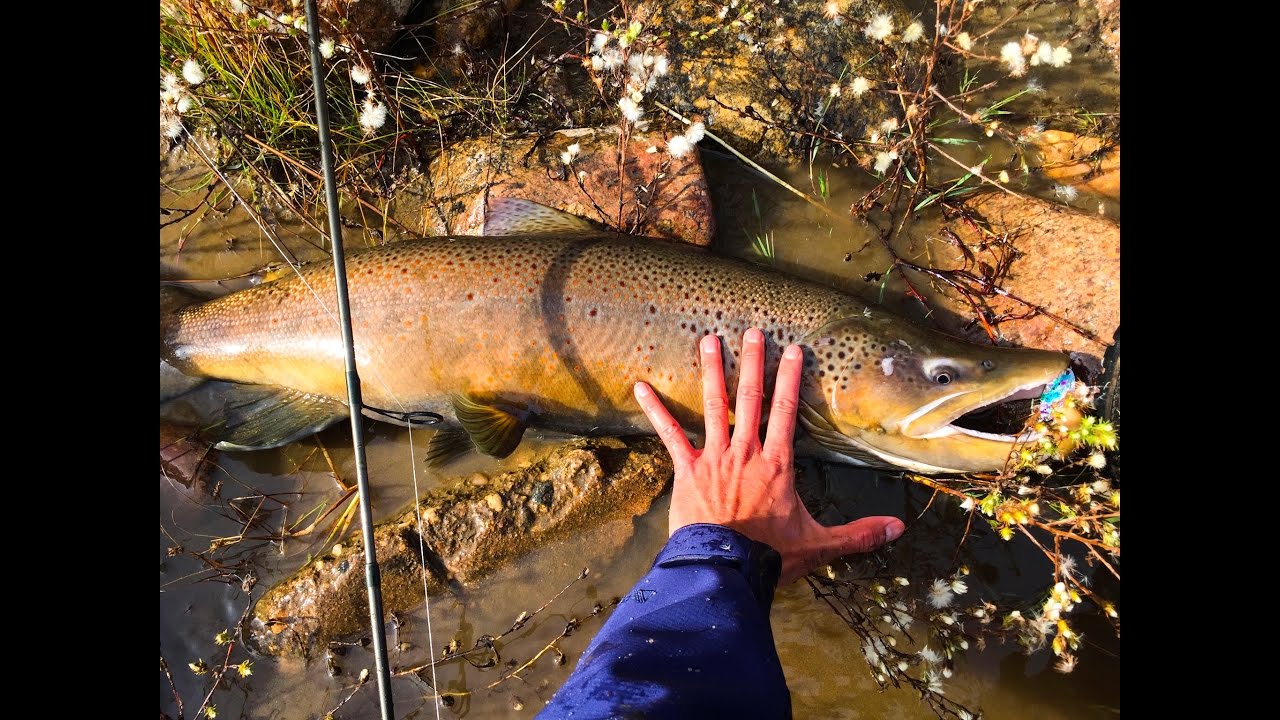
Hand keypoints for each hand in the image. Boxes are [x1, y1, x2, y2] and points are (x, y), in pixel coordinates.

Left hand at [634, 328, 905, 584]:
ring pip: (714, 406)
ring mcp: (714, 459)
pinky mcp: (686, 472)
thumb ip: (858, 534)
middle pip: (750, 398)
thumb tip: (898, 529)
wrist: (725, 571)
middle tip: (752, 331)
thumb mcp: (819, 544)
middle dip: (752, 362)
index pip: (785, 412)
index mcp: (777, 465)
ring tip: (708, 340)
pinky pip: (670, 435)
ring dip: (711, 371)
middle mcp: (745, 453)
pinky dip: (656, 410)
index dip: (790, 379)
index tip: (792, 349)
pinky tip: (641, 386)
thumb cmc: (771, 557)